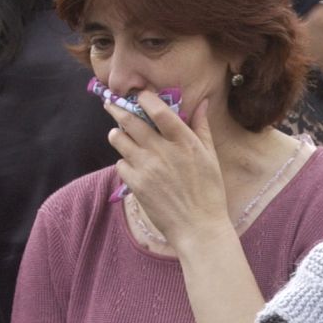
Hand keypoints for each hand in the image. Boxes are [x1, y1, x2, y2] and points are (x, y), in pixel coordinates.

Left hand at [104, 91, 228, 248]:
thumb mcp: (211, 157)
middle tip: (112, 104)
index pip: (157, 109)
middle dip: (117, 108)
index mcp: (184, 141)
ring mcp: (147, 167)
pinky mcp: (136, 184)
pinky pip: (119, 164)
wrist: (199, 228)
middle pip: (130, 120)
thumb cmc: (209, 192)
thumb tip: (202, 103)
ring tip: (119, 135)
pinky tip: (132, 166)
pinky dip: (124, 163)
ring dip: (117, 134)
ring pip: (118, 139)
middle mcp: (163, 151)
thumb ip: (202, 127)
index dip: (144, 97)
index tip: (138, 95)